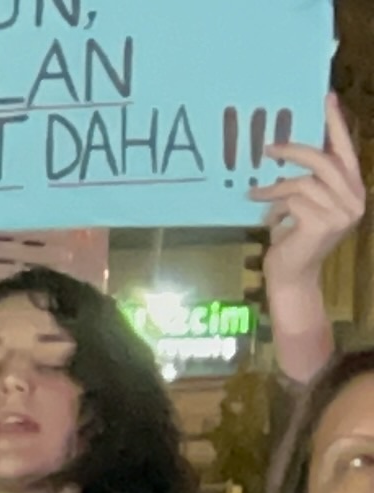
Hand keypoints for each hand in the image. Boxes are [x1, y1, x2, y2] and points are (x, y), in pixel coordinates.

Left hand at [260, 105, 364, 382]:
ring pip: (304, 182)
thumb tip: (286, 147)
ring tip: (256, 194)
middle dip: (293, 151)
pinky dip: (276, 208)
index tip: (327, 97)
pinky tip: (271, 221)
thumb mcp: (304, 203)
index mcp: (353, 189)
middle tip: (266, 149)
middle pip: (324, 161)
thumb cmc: (294, 237)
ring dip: (276, 188)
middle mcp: (355, 198)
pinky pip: (294, 200)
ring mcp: (343, 213)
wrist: (292, 275)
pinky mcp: (324, 224)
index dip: (336, 124)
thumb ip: (308, 179)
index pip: (347, 151)